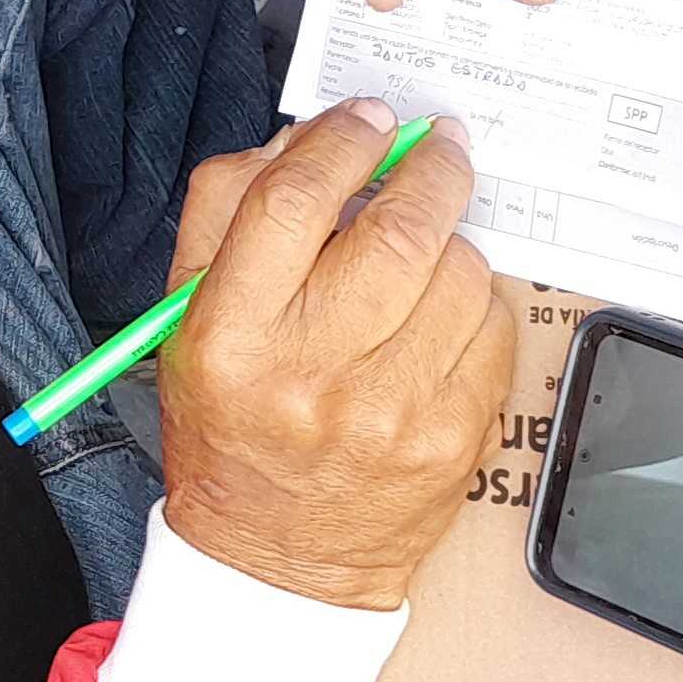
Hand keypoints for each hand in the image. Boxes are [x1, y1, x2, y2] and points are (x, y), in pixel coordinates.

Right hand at [154, 102, 511, 611]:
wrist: (278, 560)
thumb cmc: (233, 426)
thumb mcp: (189, 318)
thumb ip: (227, 211)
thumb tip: (308, 138)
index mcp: (230, 337)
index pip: (292, 202)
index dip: (341, 140)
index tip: (368, 121)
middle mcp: (308, 375)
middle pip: (396, 229)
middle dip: (428, 170)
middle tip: (435, 150)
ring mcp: (390, 411)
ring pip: (457, 271)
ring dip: (450, 241)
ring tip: (423, 254)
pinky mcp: (451, 438)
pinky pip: (492, 327)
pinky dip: (476, 302)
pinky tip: (440, 316)